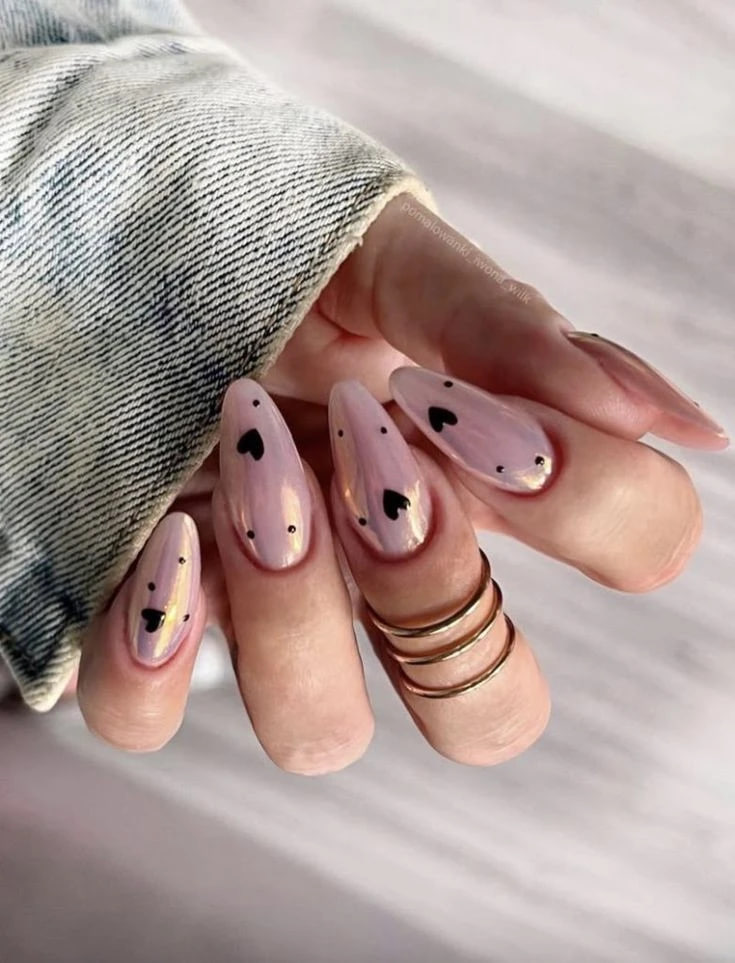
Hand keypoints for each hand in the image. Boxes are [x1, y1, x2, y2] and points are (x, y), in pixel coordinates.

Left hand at [75, 196, 726, 768]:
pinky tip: (169, 533)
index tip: (468, 403)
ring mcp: (267, 617)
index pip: (632, 547)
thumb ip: (509, 331)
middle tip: (375, 461)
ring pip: (321, 733)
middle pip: (488, 716)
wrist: (132, 236)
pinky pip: (142, 715)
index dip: (589, 498)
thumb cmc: (281, 251)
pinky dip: (153, 650)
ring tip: (255, 462)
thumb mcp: (393, 264)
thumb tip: (677, 423)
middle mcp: (386, 577)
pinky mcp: (141, 627)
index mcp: (477, 484)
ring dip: (296, 607)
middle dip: (438, 586)